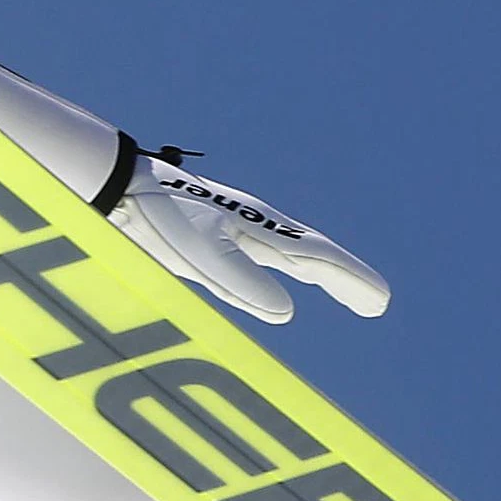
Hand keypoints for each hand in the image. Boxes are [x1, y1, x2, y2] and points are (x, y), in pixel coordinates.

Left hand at [108, 151, 391, 324]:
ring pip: (289, 258)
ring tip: (345, 292)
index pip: (317, 258)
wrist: (120, 187)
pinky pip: (260, 263)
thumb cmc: (161, 216)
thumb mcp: (201, 255)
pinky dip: (283, 276)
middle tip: (376, 303)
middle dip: (344, 280)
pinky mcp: (209, 241)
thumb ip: (242, 283)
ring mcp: (233, 232)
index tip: (380, 301)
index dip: (349, 280)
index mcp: (261, 229)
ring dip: (320, 276)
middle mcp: (254, 228)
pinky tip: (277, 289)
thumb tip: (286, 313)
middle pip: (311, 257)